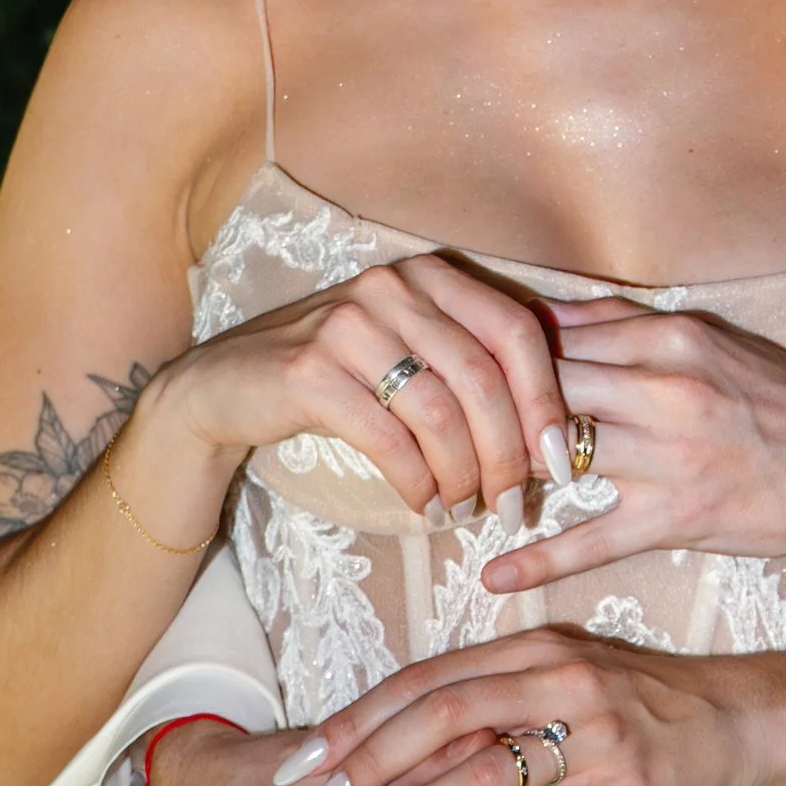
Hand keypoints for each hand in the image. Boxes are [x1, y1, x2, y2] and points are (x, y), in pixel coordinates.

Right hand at [138, 250, 571, 537]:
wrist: (224, 387)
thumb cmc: (336, 377)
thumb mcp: (410, 352)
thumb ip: (473, 369)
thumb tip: (552, 434)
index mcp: (430, 275)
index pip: (516, 331)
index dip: (548, 400)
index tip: (561, 462)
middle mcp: (393, 287)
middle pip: (483, 377)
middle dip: (508, 454)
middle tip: (513, 506)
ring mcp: (348, 323)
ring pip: (439, 412)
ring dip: (463, 475)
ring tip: (464, 510)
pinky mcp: (309, 371)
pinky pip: (389, 438)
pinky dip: (418, 482)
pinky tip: (426, 507)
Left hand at [258, 629, 785, 785]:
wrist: (751, 715)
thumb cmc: (648, 700)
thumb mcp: (570, 671)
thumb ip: (499, 689)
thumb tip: (407, 729)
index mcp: (537, 649)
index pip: (428, 678)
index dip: (360, 719)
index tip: (305, 760)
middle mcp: (561, 680)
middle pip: (444, 714)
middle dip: (369, 762)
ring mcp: (599, 734)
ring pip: (490, 775)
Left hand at [478, 300, 785, 597]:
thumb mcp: (712, 343)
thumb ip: (628, 330)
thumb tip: (543, 318)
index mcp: (670, 337)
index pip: (554, 334)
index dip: (494, 355)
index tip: (455, 370)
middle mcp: (665, 386)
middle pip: (541, 386)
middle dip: (484, 408)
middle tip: (440, 429)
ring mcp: (670, 453)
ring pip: (556, 454)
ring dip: (499, 474)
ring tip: (454, 492)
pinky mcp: (680, 515)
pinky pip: (593, 539)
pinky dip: (538, 559)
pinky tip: (493, 577)